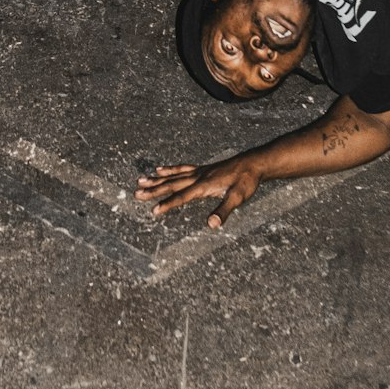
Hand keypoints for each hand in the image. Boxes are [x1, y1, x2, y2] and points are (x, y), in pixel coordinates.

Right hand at [135, 155, 261, 228]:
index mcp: (203, 186)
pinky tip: (160, 169)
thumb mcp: (238, 198)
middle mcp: (197, 177)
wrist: (253, 163)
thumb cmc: (246, 182)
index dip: (167, 205)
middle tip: (136, 194)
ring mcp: (199, 172)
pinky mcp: (202, 169)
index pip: (182, 197)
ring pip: (173, 176)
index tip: (153, 211)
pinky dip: (170, 169)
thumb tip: (212, 224)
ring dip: (156, 179)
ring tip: (140, 180)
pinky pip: (181, 169)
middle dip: (154, 191)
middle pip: (171, 185)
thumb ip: (223, 211)